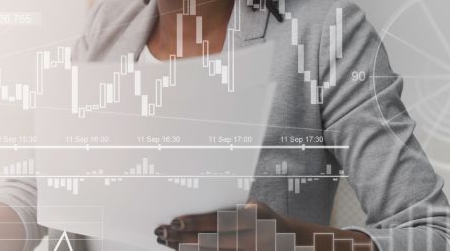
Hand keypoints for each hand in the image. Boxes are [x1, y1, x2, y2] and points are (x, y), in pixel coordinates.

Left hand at [154, 200, 290, 250]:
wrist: (287, 239)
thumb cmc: (263, 218)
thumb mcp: (254, 206)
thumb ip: (230, 208)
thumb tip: (195, 203)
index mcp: (255, 216)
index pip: (219, 221)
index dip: (197, 223)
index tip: (176, 221)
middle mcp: (253, 237)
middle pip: (211, 240)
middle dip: (184, 237)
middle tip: (162, 232)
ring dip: (185, 247)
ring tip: (165, 241)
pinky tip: (181, 249)